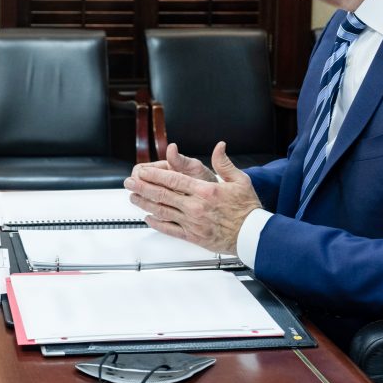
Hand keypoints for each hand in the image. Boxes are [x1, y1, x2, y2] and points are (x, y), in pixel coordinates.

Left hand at [124, 141, 260, 253]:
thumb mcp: (240, 180)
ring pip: (163, 211)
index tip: (142, 170)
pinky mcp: (193, 236)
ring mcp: (192, 222)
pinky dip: (157, 223)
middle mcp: (196, 206)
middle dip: (143, 187)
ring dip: (145, 204)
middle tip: (129, 181)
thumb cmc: (247, 208)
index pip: (174, 180)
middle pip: (163, 195)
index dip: (155, 174)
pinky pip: (170, 229)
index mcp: (205, 191)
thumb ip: (224, 162)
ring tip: (132, 197)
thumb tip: (219, 146)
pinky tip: (148, 218)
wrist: (253, 235)